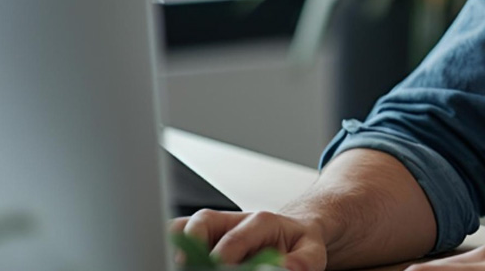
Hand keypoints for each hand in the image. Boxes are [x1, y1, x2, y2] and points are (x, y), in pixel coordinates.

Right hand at [170, 209, 328, 270]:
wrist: (294, 230)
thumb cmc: (298, 242)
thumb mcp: (311, 252)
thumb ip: (300, 262)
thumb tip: (282, 270)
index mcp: (261, 221)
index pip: (235, 238)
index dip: (223, 256)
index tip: (218, 267)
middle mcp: (233, 219)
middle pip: (201, 223)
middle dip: (191, 246)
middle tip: (187, 264)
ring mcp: (215, 225)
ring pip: (183, 224)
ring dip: (176, 243)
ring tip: (178, 260)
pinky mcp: (202, 234)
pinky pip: (178, 234)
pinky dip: (173, 244)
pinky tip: (177, 258)